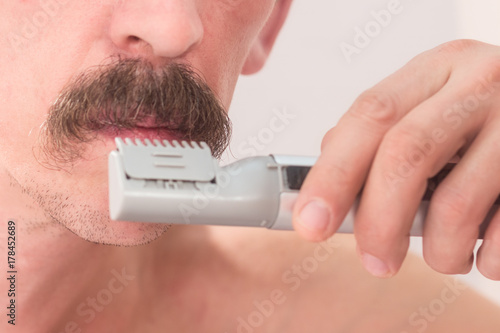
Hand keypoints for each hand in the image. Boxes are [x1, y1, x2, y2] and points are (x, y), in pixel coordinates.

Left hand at [292, 39, 499, 279]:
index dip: (333, 174)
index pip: (369, 115)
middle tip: (374, 261)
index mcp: (437, 69)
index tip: (310, 223)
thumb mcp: (433, 104)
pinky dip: (487, 259)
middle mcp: (480, 83)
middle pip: (405, 154)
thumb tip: (326, 185)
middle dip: (378, 221)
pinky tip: (482, 251)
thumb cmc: (482, 119)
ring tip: (444, 255)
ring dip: (440, 250)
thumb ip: (382, 134)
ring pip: (456, 204)